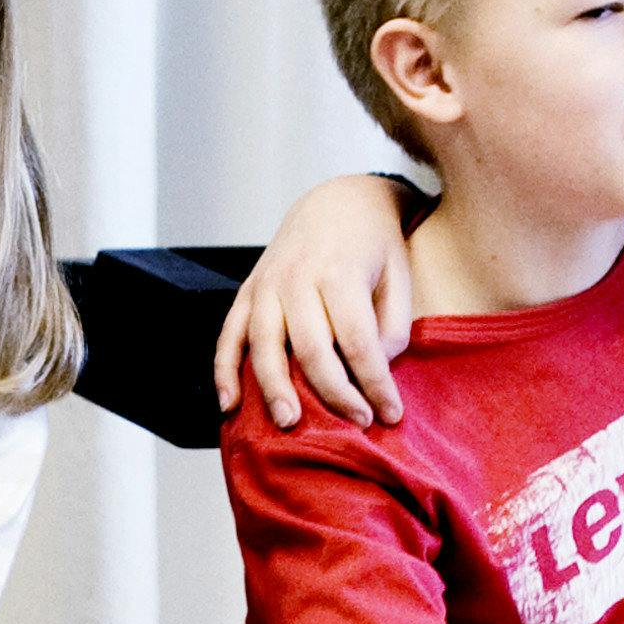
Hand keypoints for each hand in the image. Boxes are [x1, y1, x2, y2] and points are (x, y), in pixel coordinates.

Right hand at [214, 174, 423, 429]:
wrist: (338, 200)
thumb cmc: (375, 245)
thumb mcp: (399, 277)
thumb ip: (391, 326)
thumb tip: (373, 373)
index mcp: (340, 272)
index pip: (357, 340)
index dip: (375, 382)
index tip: (390, 413)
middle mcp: (297, 278)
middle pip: (311, 347)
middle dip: (333, 392)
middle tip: (356, 423)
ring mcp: (266, 285)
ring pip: (264, 344)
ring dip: (273, 388)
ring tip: (288, 423)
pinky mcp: (247, 292)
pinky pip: (229, 335)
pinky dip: (224, 371)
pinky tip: (229, 404)